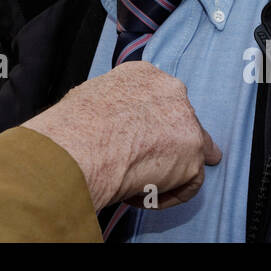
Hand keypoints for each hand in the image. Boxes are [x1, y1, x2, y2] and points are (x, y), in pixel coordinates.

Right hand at [22, 61, 221, 210]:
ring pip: (191, 152)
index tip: (140, 138)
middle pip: (180, 121)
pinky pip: (190, 182)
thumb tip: (109, 125)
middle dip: (166, 145)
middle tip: (141, 164)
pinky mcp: (194, 155)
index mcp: (145, 74)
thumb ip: (113, 106)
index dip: (151, 122)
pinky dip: (168, 195)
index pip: (159, 97)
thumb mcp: (91, 98)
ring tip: (138, 185)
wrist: (83, 145)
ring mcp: (187, 121)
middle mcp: (171, 91)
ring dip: (168, 172)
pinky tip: (142, 196)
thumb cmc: (76, 127)